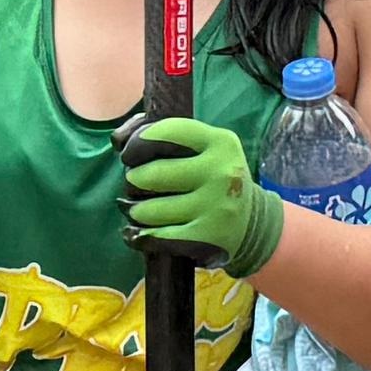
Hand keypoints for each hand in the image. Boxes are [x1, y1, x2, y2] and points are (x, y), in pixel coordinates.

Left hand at [116, 112, 283, 277]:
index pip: (167, 132)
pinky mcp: (207, 238)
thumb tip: (117, 139)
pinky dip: (139, 237)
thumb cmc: (214, 177)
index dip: (139, 143)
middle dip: (134, 179)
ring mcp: (215, 208)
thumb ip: (164, 135)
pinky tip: (135, 232)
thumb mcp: (204, 149)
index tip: (131, 154)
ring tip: (137, 209)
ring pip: (150, 210)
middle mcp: (221, 173)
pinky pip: (158, 238)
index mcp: (220, 143)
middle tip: (135, 183)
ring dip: (135, 210)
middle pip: (153, 174)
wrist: (252, 222)